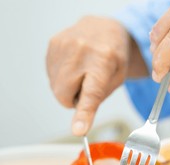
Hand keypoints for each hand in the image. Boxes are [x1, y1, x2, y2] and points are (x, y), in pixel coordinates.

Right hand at [46, 16, 131, 135]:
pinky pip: (51, 76)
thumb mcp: (118, 78)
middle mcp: (81, 51)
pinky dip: (61, 78)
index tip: (78, 130)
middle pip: (65, 95)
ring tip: (82, 72)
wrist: (103, 28)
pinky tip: (73, 66)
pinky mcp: (52, 44)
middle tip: (88, 85)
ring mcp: (64, 45)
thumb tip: (80, 121)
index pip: (92, 93)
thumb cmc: (113, 56)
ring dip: (68, 88)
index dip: (84, 114)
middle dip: (75, 99)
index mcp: (104, 61)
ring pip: (56, 88)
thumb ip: (100, 97)